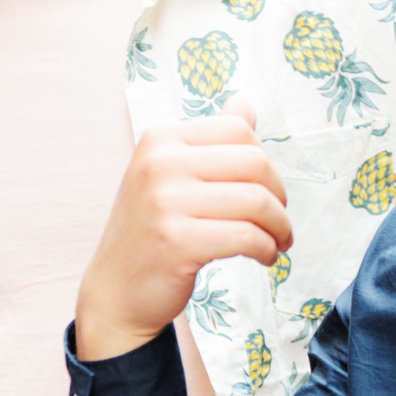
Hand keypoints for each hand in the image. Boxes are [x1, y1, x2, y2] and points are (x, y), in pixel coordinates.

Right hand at [75, 100, 290, 361]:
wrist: (115, 291)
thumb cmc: (150, 233)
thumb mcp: (170, 176)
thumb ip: (209, 141)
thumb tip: (245, 105)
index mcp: (160, 139)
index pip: (238, 130)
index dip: (266, 162)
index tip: (267, 190)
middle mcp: (160, 163)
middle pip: (255, 163)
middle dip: (279, 196)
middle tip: (279, 221)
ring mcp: (165, 202)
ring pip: (257, 202)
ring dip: (279, 228)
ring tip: (276, 243)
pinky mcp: (177, 242)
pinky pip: (247, 237)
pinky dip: (267, 250)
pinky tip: (264, 257)